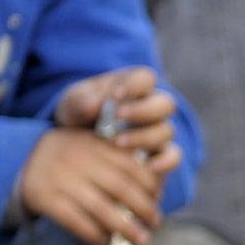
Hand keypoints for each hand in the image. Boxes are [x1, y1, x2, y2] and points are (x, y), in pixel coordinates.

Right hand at [19, 127, 168, 244]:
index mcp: (92, 142)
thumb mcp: (88, 145)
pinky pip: (77, 221)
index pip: (131, 165)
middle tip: (155, 222)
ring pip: (102, 209)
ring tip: (141, 239)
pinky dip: (94, 233)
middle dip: (144, 209)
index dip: (150, 184)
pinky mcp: (44, 197)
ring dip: (126, 228)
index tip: (158, 198)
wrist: (19, 161)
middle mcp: (77, 158)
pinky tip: (105, 239)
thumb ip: (116, 158)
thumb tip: (156, 188)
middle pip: (121, 188)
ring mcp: (59, 178)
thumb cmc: (67, 159)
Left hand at [53, 66, 180, 174]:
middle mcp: (150, 106)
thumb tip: (97, 104)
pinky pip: (173, 156)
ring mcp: (156, 130)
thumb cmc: (77, 115)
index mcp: (133, 86)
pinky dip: (166, 161)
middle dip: (143, 110)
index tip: (114, 96)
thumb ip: (82, 102)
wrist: (76, 142)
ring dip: (144, 136)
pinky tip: (150, 167)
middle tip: (118, 116)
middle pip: (165, 103)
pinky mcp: (159, 154)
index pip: (146, 78)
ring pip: (166, 130)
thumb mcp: (72, 104)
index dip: (135, 85)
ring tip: (117, 143)